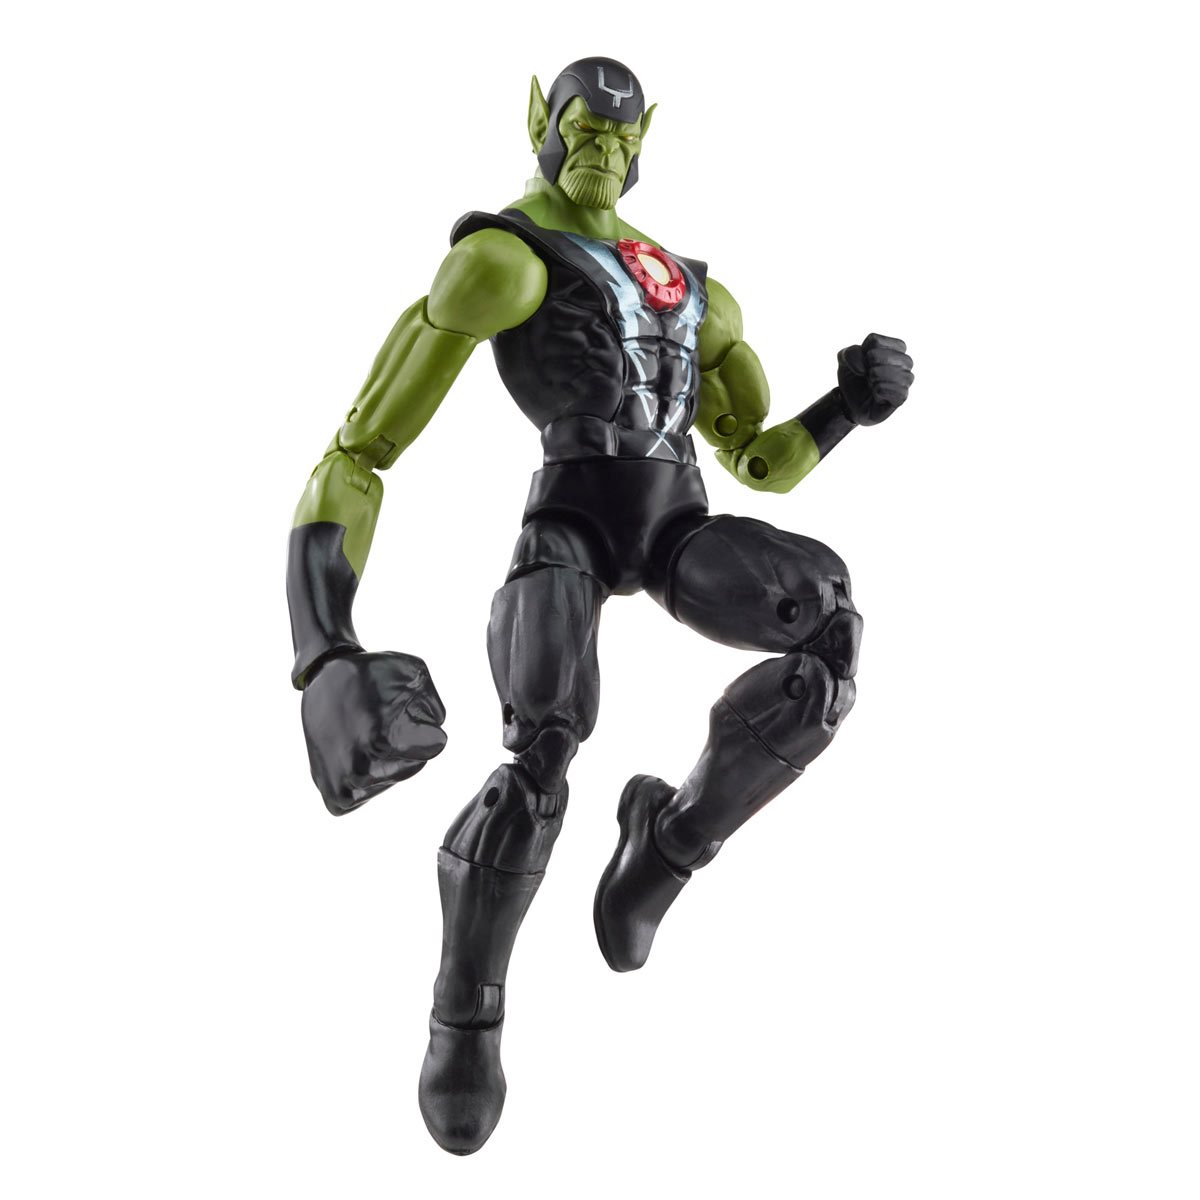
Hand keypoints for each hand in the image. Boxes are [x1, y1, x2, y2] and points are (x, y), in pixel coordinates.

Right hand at [301, 651, 446, 814]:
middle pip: (412, 765)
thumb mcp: (412, 673)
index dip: (427, 725)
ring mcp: (342, 784)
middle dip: (407, 743)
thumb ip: (434, 705)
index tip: (409, 714)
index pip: (433, 746)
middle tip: (383, 722)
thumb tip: (435, 732)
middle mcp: (357, 768)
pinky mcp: (331, 794)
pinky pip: (364, 797)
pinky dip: (367, 779)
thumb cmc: (370, 674)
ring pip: (389, 780)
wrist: (323, 677)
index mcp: (379, 739)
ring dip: (387, 761)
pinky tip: (358, 755)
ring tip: (368, 735)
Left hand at [837, 333, 913, 425]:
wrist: (850, 402)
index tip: (862, 361)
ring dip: (878, 376)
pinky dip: (882, 390)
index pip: (876, 341)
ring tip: (871, 381)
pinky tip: (875, 391)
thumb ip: (850, 354)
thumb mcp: (844, 360)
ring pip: (901, 373)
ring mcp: (904, 381)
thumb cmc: (854, 377)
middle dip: (874, 361)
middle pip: (897, 354)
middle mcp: (903, 363)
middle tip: (866, 372)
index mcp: (893, 347)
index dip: (862, 352)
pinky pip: (899, 392)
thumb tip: (864, 368)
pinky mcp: (900, 398)